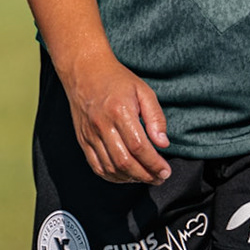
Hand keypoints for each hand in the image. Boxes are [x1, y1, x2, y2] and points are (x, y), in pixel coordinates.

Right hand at [59, 51, 171, 184]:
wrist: (85, 71)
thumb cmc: (117, 80)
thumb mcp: (143, 90)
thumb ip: (155, 117)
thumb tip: (163, 143)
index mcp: (119, 111)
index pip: (139, 147)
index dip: (154, 163)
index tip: (166, 171)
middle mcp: (102, 125)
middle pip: (125, 161)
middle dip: (145, 175)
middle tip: (159, 178)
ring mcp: (90, 134)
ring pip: (110, 167)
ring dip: (130, 178)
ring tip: (145, 177)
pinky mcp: (83, 139)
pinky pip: (96, 166)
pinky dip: (112, 176)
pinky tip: (125, 176)